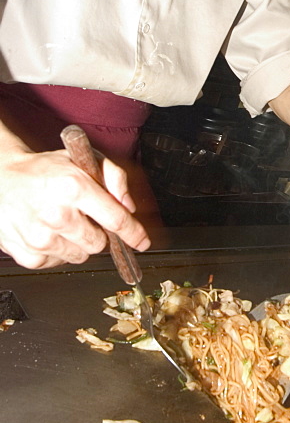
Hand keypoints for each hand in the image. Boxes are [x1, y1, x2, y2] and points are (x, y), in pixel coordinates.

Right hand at [0, 147, 150, 268]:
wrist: (1, 178)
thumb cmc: (45, 170)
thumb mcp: (82, 159)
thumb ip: (113, 176)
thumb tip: (128, 207)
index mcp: (74, 186)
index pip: (115, 219)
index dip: (134, 233)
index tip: (142, 242)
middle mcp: (57, 213)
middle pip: (99, 243)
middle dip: (98, 233)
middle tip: (84, 218)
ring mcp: (40, 237)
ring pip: (79, 256)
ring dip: (78, 243)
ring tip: (62, 223)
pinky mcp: (27, 253)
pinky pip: (58, 263)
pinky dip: (58, 251)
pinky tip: (47, 232)